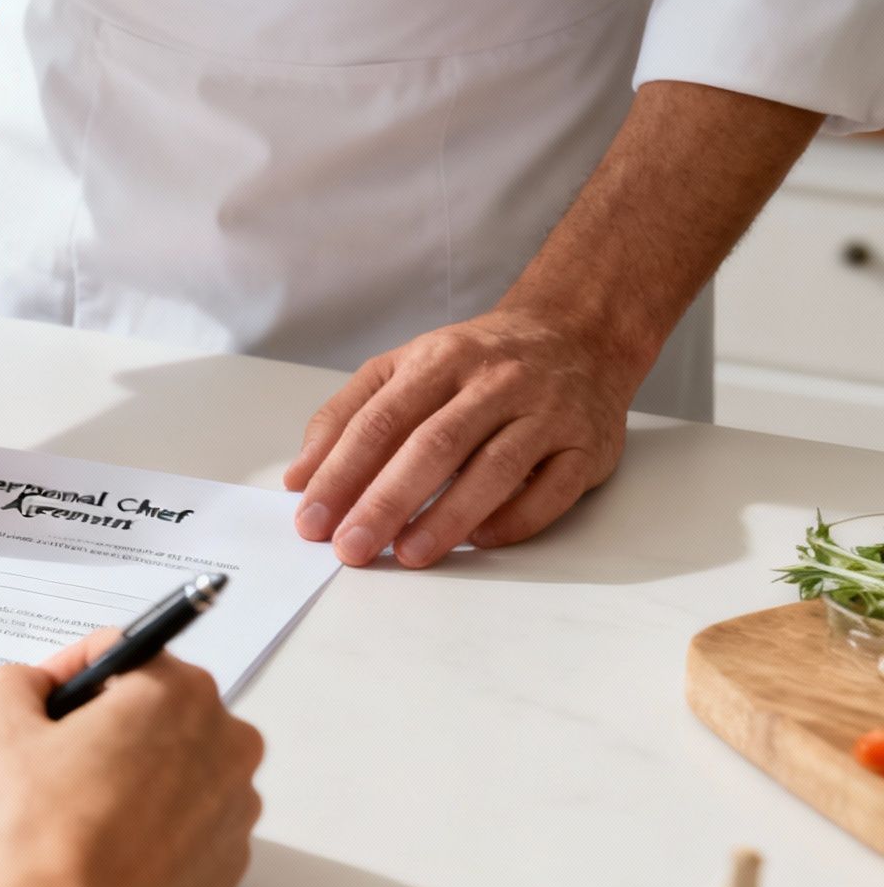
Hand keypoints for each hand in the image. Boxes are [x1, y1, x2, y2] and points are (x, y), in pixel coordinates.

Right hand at [0, 631, 261, 886]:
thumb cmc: (45, 841)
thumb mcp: (2, 736)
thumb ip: (12, 685)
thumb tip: (24, 684)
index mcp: (177, 693)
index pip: (118, 651)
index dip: (66, 672)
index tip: (39, 703)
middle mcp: (225, 740)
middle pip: (151, 707)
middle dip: (100, 724)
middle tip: (48, 760)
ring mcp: (235, 804)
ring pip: (170, 763)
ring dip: (125, 773)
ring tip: (72, 811)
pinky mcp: (231, 858)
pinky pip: (185, 818)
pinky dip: (149, 822)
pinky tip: (102, 847)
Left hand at [283, 307, 639, 568]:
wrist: (578, 331)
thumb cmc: (476, 361)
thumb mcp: (404, 367)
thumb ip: (346, 416)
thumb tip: (299, 478)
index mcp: (440, 359)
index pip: (380, 421)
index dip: (342, 473)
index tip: (313, 519)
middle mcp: (495, 382)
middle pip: (433, 447)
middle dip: (385, 502)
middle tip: (351, 547)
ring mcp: (546, 413)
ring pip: (494, 470)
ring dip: (447, 518)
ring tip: (408, 555)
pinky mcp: (587, 447)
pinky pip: (552, 490)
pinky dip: (515, 520)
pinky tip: (480, 541)